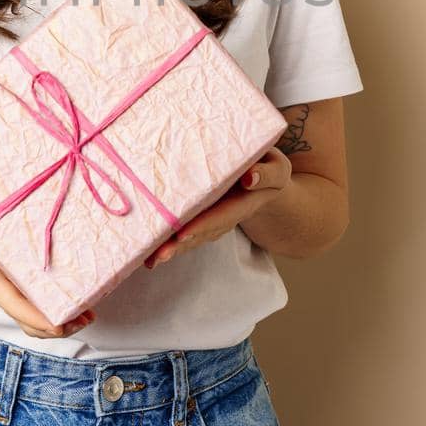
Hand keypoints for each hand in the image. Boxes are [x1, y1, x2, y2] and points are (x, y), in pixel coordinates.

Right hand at [0, 205, 95, 339]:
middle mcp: (6, 287)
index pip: (14, 305)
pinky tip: (84, 294)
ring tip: (90, 314)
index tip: (57, 326)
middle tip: (85, 319)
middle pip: (31, 318)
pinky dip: (65, 300)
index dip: (35, 318)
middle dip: (58, 326)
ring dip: (65, 318)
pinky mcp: (27, 275)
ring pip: (40, 312)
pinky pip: (45, 295)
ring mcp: (17, 284)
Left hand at [143, 146, 291, 268]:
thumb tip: (249, 178)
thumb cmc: (268, 167)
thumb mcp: (277, 167)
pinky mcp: (202, 218)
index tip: (183, 234)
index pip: (222, 215)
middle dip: (180, 245)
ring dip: (171, 249)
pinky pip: (185, 232)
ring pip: (192, 237)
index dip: (203, 225)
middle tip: (158, 255)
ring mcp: (214, 220)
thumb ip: (268, 173)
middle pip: (202, 233)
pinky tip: (148, 251)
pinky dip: (168, 242)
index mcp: (245, 202)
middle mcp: (227, 216)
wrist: (265, 179)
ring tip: (150, 258)